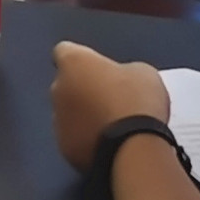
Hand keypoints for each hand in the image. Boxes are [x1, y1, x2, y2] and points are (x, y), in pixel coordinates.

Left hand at [51, 41, 170, 171]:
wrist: (133, 147)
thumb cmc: (138, 100)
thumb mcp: (141, 72)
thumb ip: (121, 70)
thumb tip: (119, 80)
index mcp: (74, 63)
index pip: (65, 51)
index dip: (81, 59)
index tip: (96, 67)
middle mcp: (57, 88)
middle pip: (66, 84)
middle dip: (82, 89)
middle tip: (110, 98)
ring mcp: (57, 120)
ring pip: (67, 113)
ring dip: (82, 115)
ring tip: (111, 125)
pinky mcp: (64, 147)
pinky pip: (73, 138)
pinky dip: (86, 139)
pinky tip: (107, 144)